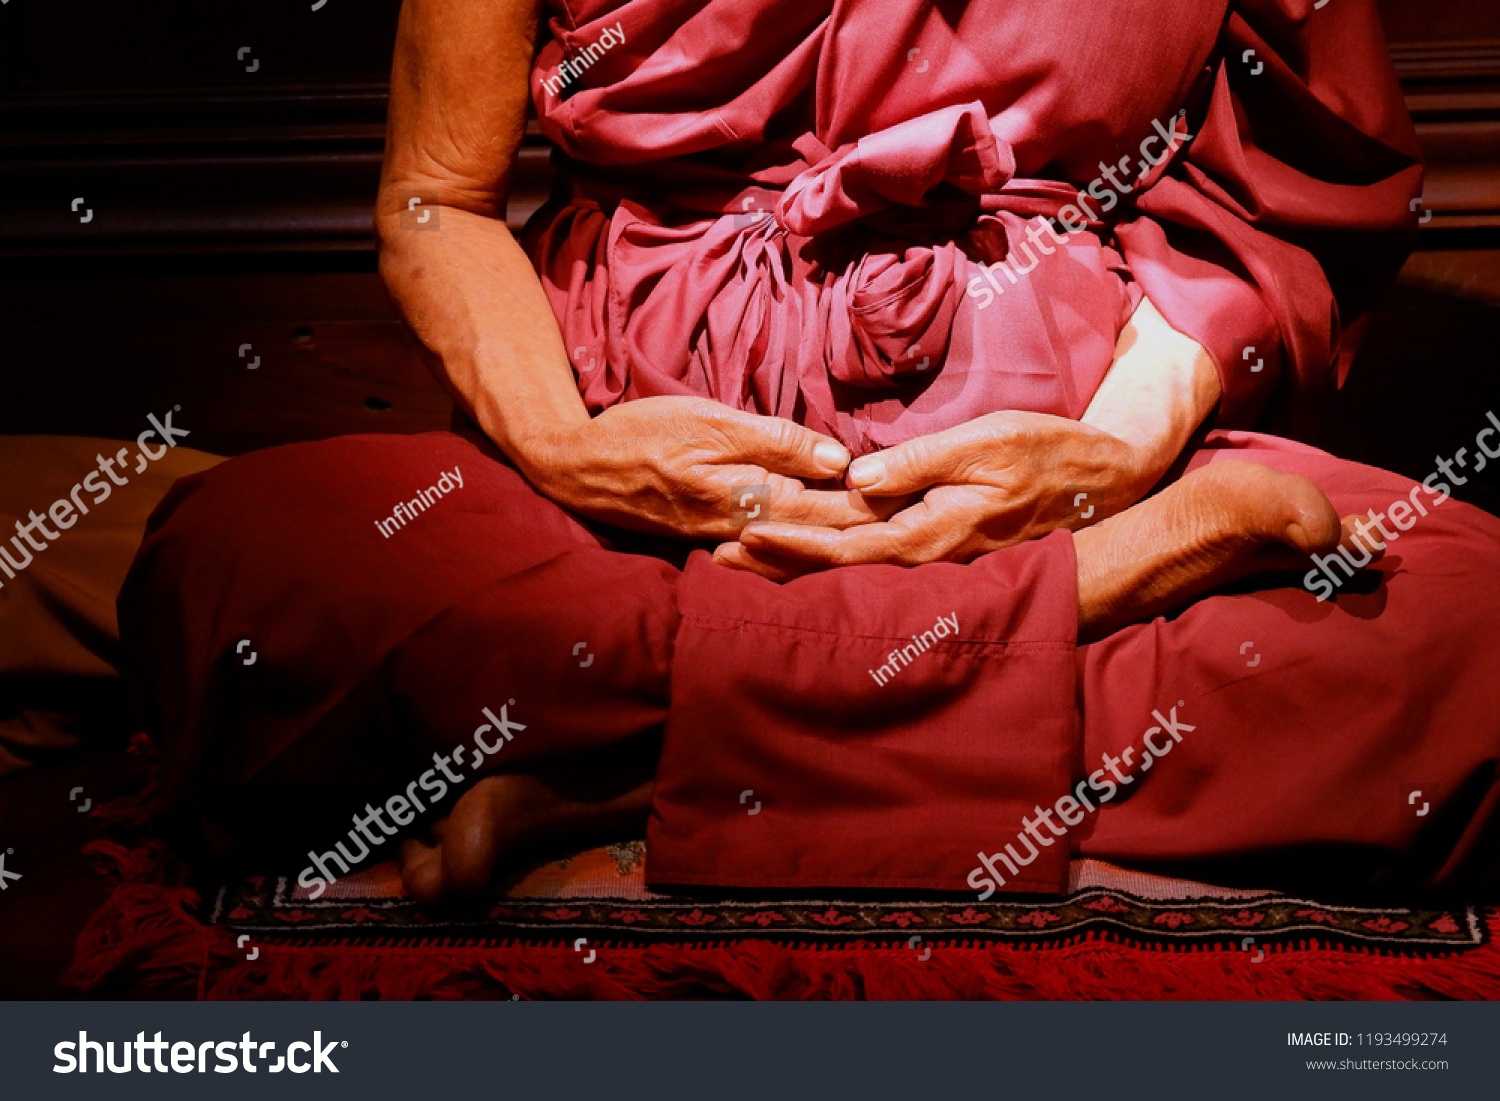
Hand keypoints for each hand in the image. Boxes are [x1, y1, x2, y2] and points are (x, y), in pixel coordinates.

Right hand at [521, 396, 894, 539]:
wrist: (576, 469)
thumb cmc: (640, 433)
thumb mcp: (709, 422)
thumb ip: (775, 441)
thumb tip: (840, 459)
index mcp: (750, 498)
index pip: (830, 507)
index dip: (877, 505)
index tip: (924, 500)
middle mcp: (745, 529)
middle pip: (823, 534)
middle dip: (872, 532)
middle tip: (929, 526)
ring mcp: (729, 540)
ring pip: (801, 547)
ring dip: (845, 545)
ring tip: (896, 541)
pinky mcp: (712, 540)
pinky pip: (773, 550)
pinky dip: (807, 550)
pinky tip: (830, 550)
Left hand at [714, 410, 1161, 574]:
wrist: (1103, 480)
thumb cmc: (1045, 453)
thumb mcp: (984, 443)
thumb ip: (919, 463)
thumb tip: (855, 477)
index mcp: (930, 533)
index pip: (845, 546)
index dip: (792, 541)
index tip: (743, 533)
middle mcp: (926, 556)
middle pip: (837, 567)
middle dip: (776, 562)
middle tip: (714, 557)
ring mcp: (934, 558)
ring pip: (852, 567)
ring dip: (795, 563)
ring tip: (742, 558)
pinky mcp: (941, 548)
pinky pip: (876, 559)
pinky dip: (832, 555)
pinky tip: (804, 548)